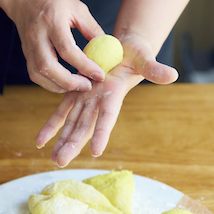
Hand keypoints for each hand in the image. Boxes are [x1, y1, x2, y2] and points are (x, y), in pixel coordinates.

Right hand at [9, 0, 106, 92]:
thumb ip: (92, 28)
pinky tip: (64, 83)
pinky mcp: (26, 54)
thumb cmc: (53, 0)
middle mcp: (38, 36)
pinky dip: (50, 83)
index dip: (84, 65)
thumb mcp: (77, 7)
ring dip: (59, 85)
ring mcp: (29, 47)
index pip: (67, 49)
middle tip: (87, 85)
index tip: (99, 74)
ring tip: (77, 86)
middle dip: (69, 81)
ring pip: (38, 74)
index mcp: (52, 22)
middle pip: (48, 66)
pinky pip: (35, 74)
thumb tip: (107, 48)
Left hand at [36, 34, 178, 166]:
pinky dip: (51, 127)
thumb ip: (155, 69)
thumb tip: (173, 75)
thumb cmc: (136, 54)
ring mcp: (86, 101)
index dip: (102, 133)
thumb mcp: (144, 58)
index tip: (96, 151)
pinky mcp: (75, 95)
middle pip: (85, 127)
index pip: (107, 117)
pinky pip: (61, 113)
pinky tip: (40, 143)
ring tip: (53, 160)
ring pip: (72, 125)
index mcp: (114, 96)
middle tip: (61, 162)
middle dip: (73, 145)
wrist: (122, 50)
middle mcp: (98, 103)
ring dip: (62, 142)